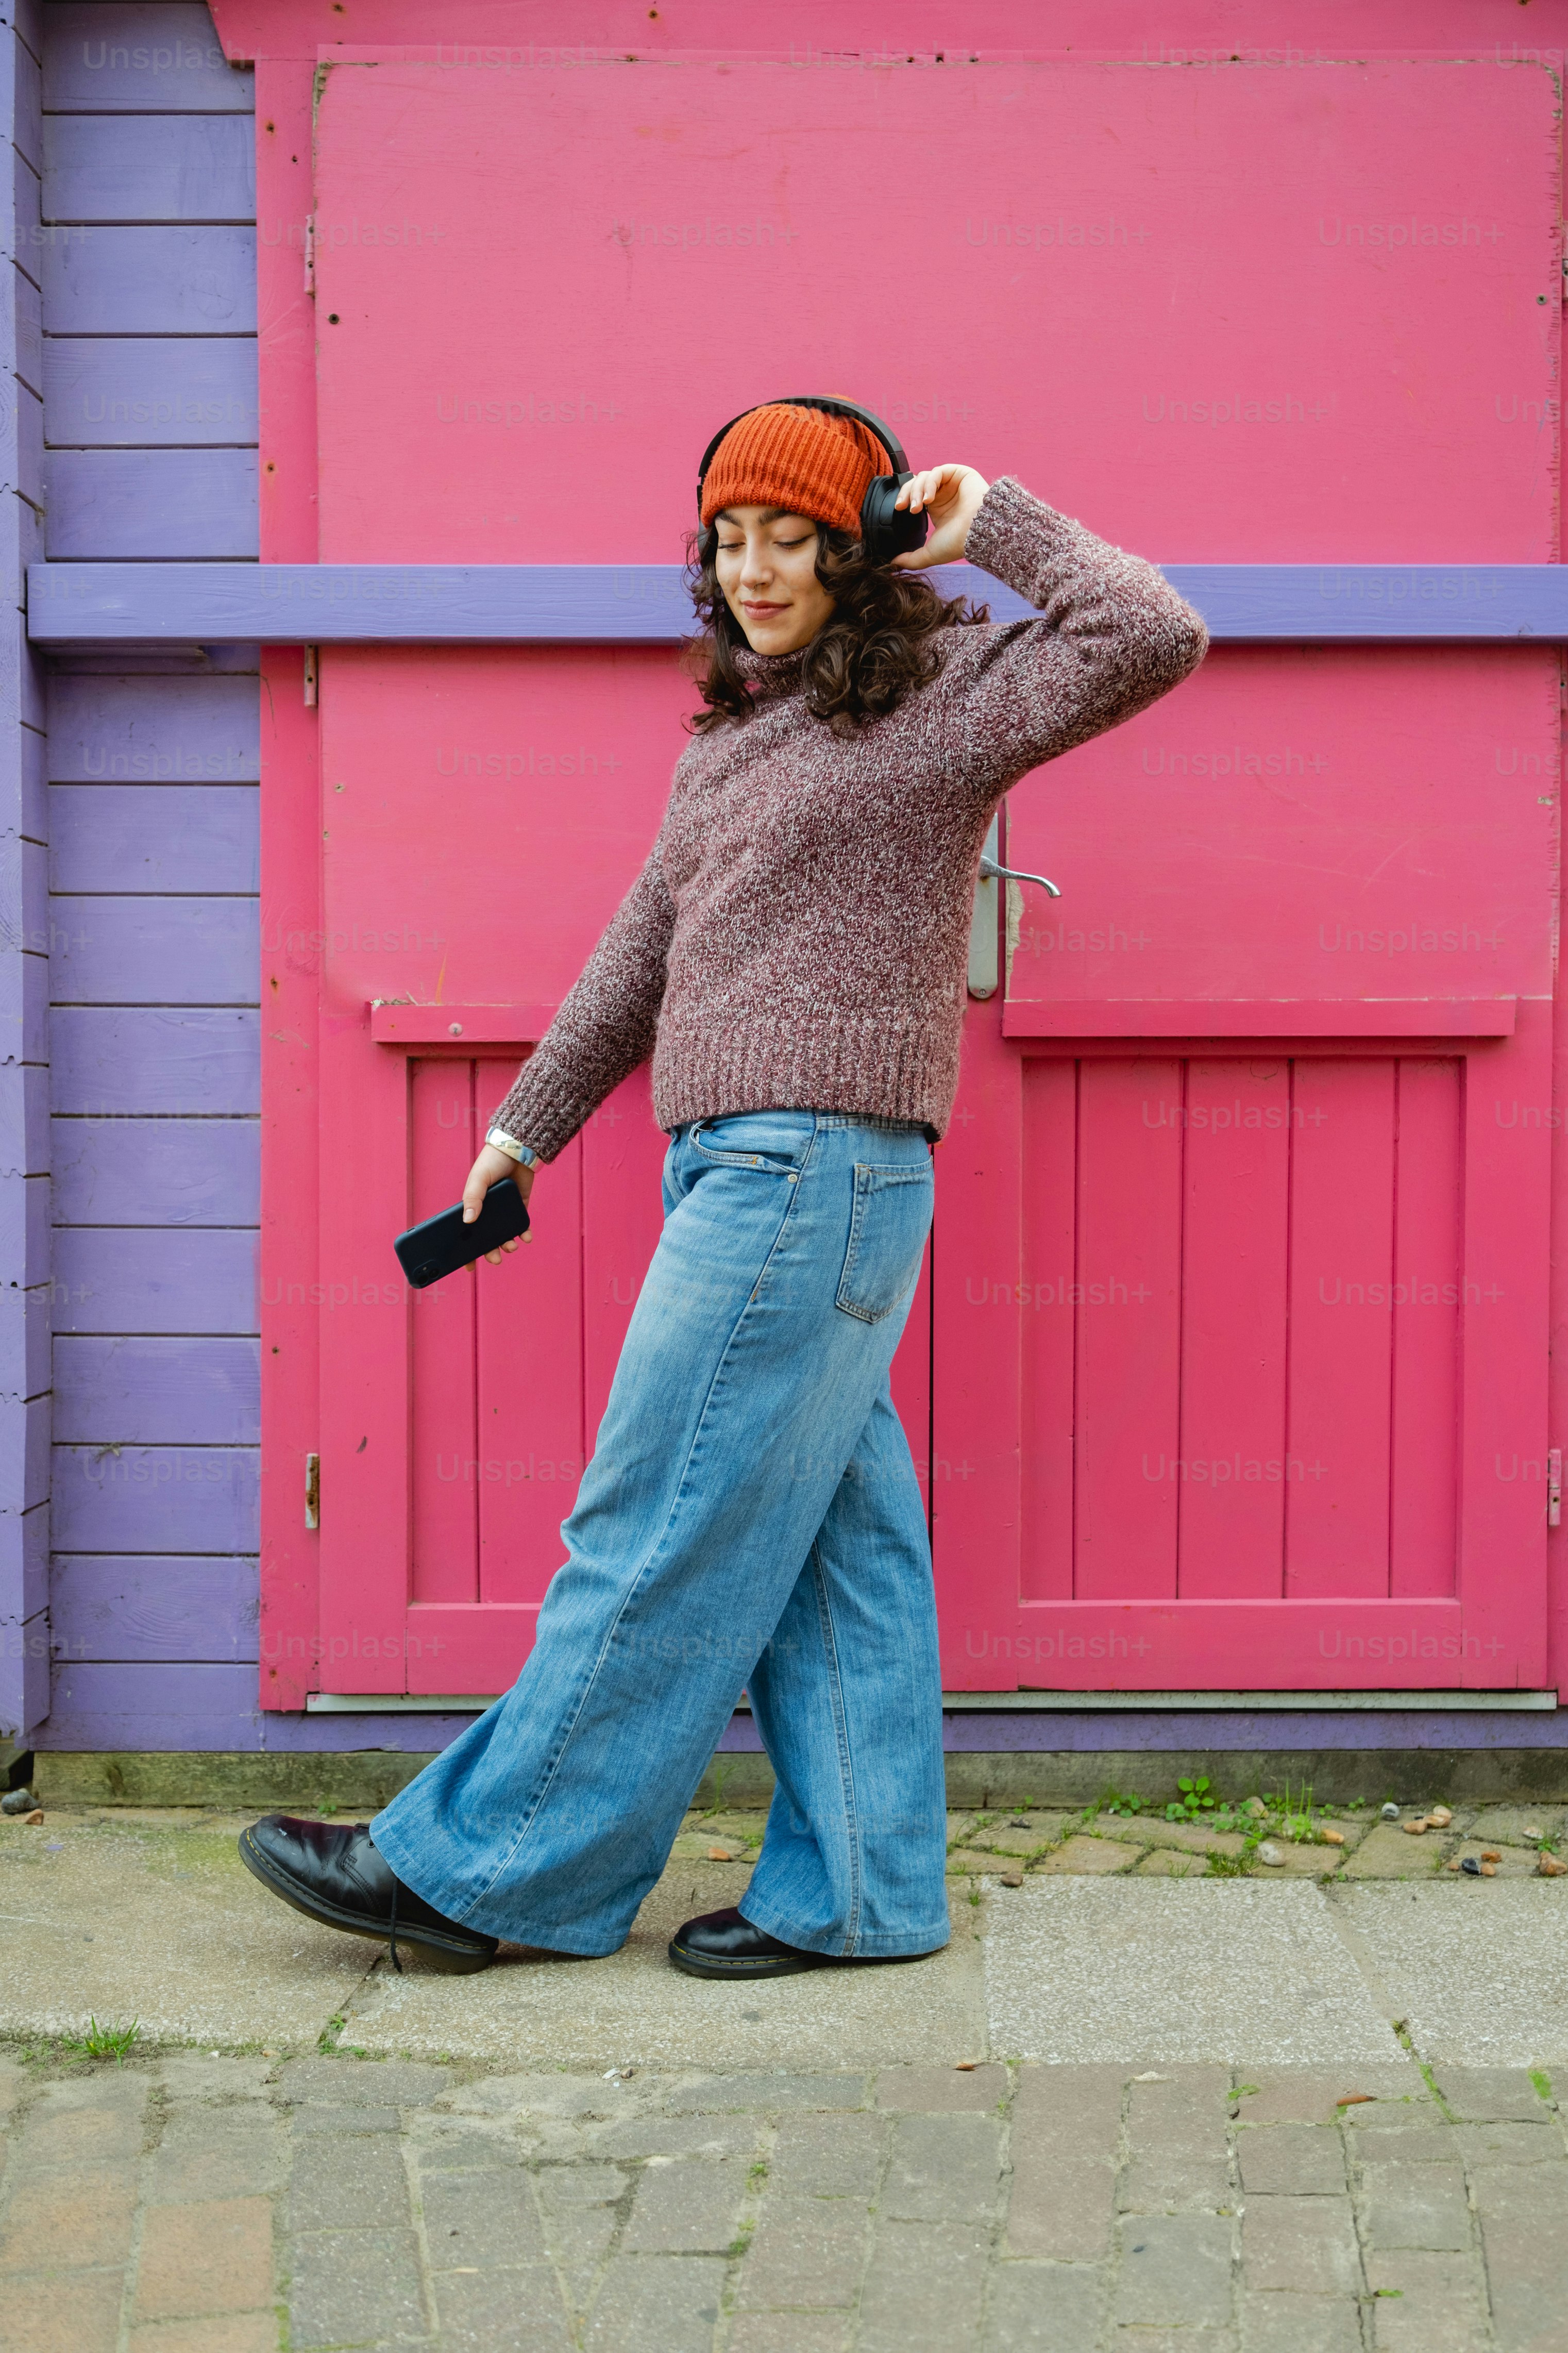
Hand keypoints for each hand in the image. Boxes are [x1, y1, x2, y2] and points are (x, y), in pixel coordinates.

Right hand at [462, 1143, 534, 1265]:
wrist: (517, 1150)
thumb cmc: (492, 1162)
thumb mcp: (478, 1179)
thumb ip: (473, 1198)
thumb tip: (468, 1221)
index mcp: (473, 1206)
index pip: (467, 1233)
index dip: (467, 1250)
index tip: (468, 1266)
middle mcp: (488, 1211)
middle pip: (487, 1239)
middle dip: (491, 1252)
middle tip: (496, 1259)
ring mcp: (504, 1211)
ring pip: (505, 1235)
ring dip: (507, 1244)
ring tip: (512, 1247)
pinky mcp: (520, 1207)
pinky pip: (521, 1225)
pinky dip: (524, 1234)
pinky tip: (526, 1238)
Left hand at [890, 464, 989, 569]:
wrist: (978, 533)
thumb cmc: (959, 543)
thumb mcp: (930, 553)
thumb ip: (911, 559)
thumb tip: (893, 564)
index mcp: (936, 508)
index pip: (914, 495)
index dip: (904, 498)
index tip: (898, 509)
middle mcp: (943, 494)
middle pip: (916, 483)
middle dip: (906, 493)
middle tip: (902, 507)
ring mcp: (951, 483)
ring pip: (924, 476)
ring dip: (917, 490)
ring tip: (917, 507)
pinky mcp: (959, 473)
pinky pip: (937, 472)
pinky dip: (929, 483)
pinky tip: (929, 499)